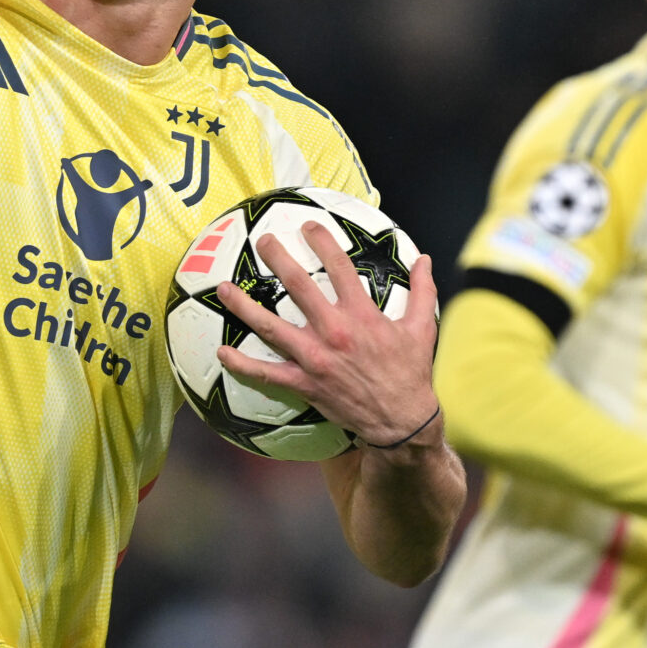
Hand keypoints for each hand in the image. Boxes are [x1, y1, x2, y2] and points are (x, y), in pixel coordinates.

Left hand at [217, 223, 442, 449]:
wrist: (400, 420)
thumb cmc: (410, 372)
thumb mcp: (421, 328)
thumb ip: (422, 290)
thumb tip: (424, 259)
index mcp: (361, 314)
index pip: (338, 267)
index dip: (322, 242)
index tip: (307, 226)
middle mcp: (334, 331)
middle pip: (298, 287)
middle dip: (278, 259)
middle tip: (263, 241)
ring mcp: (315, 358)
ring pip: (272, 327)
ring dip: (244, 307)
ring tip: (223, 289)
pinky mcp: (304, 384)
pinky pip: (267, 374)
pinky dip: (242, 364)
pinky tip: (222, 352)